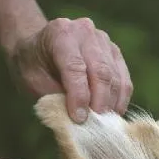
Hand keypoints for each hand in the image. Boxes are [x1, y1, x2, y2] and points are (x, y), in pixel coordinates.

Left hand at [9, 17, 132, 122]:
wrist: (39, 47)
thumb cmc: (33, 66)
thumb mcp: (33, 81)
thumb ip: (55, 97)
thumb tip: (80, 119)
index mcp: (61, 34)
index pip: (75, 67)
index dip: (79, 96)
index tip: (79, 119)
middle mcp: (85, 32)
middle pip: (100, 71)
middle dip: (99, 102)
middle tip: (96, 126)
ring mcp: (104, 41)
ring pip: (115, 77)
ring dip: (112, 104)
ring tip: (104, 124)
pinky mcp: (115, 53)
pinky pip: (124, 80)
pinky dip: (120, 100)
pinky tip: (113, 114)